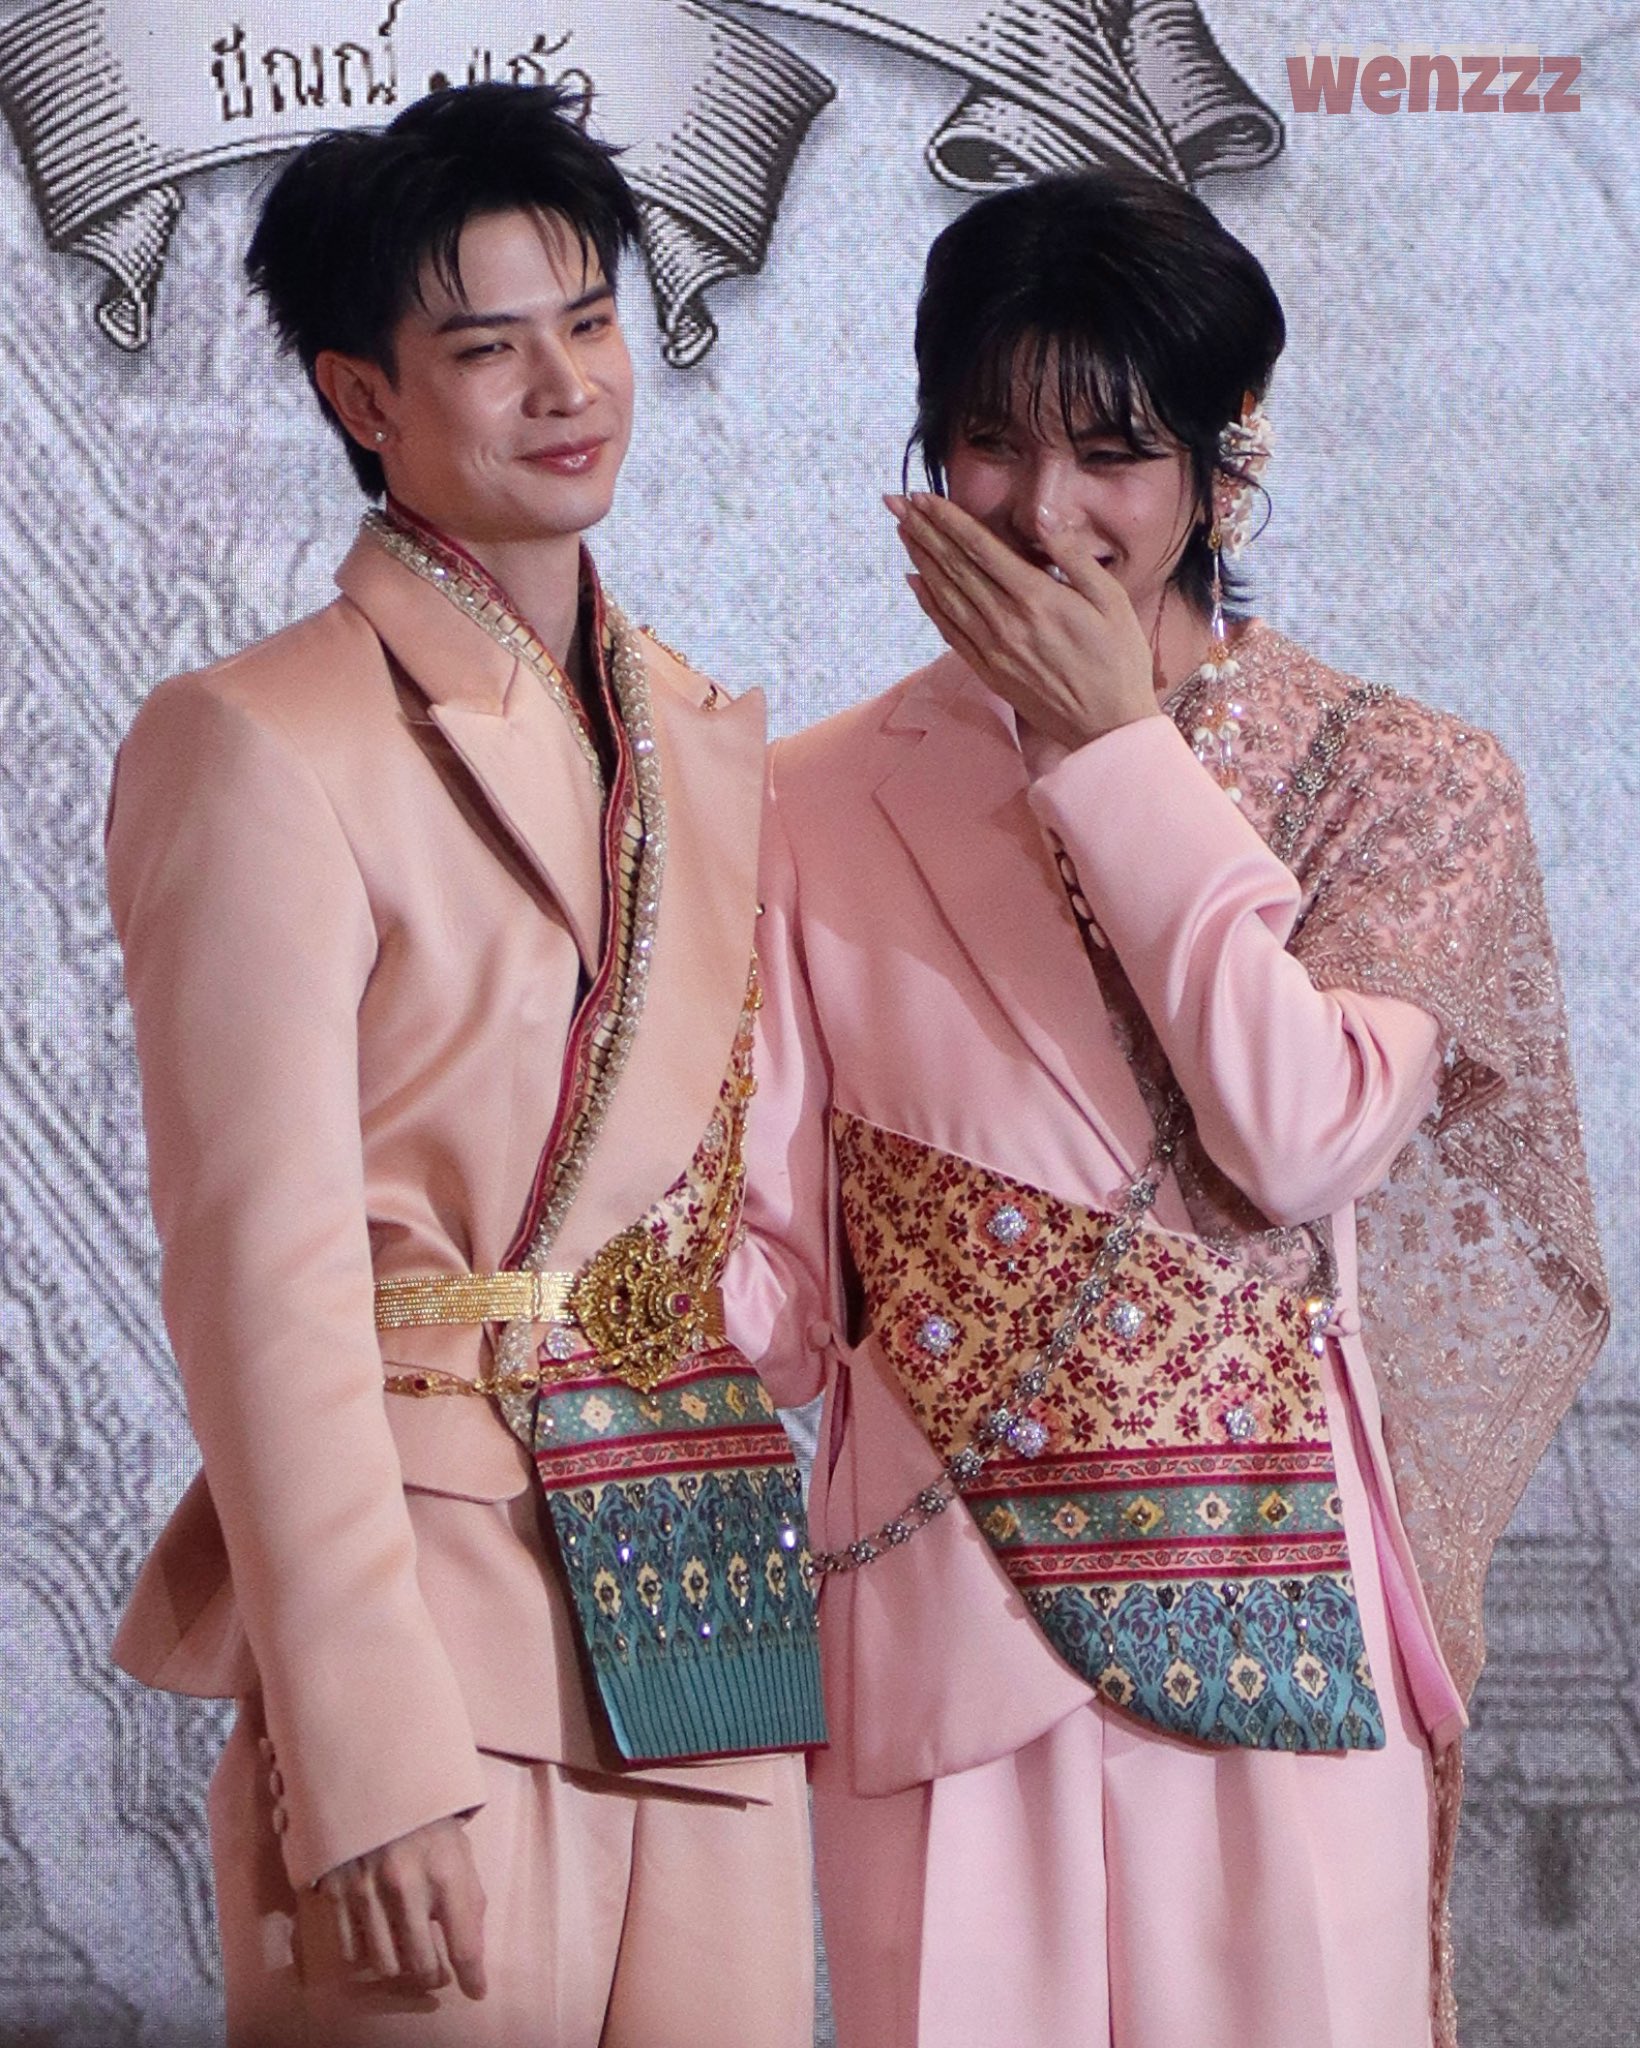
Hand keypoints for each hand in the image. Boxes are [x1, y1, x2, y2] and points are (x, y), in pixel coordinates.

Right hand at [317, 1814, 486, 2000]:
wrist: (374, 1779)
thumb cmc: (426, 1818)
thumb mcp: (459, 1851)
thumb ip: (467, 1900)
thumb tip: (469, 1953)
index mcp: (446, 1872)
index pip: (464, 1945)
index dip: (472, 1977)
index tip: (476, 1991)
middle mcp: (407, 1887)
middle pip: (422, 1966)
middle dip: (435, 1977)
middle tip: (438, 1973)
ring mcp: (368, 1892)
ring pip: (386, 1964)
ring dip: (400, 1967)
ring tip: (408, 1955)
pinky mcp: (338, 1893)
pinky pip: (352, 1950)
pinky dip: (367, 1953)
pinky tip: (377, 1936)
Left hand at [886, 492, 1161, 749]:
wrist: (1107, 726)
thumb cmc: (1118, 659)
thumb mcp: (1112, 599)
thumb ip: (1074, 556)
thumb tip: (1044, 519)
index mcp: (1037, 597)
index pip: (980, 548)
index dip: (948, 520)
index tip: (923, 497)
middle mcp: (1006, 621)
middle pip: (954, 566)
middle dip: (923, 531)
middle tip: (895, 504)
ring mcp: (992, 648)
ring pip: (946, 594)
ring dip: (921, 559)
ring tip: (901, 531)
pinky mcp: (987, 670)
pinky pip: (949, 630)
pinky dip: (928, 603)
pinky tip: (915, 581)